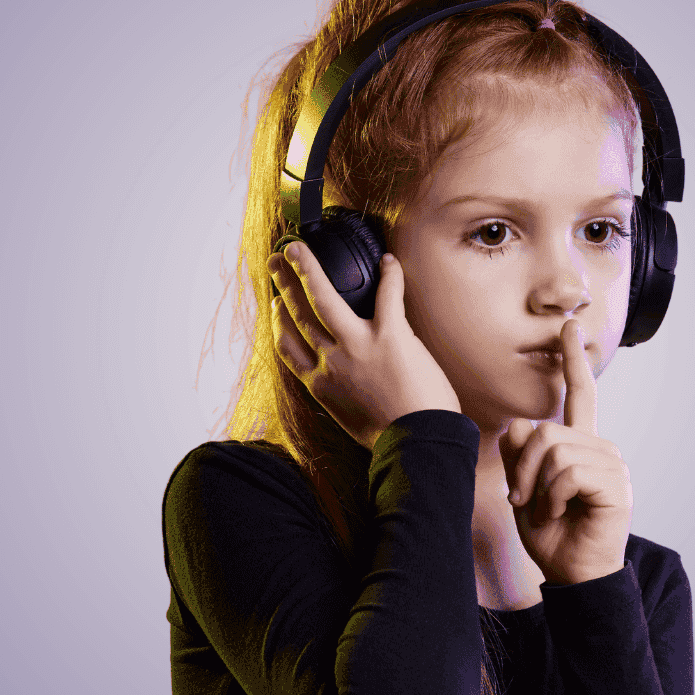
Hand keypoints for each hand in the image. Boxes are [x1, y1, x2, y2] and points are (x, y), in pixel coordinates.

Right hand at [269, 241, 461, 450]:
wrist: (417, 445)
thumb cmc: (389, 437)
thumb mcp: (348, 418)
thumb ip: (338, 393)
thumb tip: (340, 381)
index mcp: (319, 384)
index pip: (287, 345)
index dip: (279, 320)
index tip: (276, 304)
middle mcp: (331, 361)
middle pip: (299, 314)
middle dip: (284, 284)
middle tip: (278, 261)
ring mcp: (358, 346)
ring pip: (323, 297)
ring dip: (308, 269)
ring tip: (299, 249)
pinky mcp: (391, 336)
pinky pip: (387, 294)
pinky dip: (390, 274)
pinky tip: (388, 260)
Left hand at [499, 319, 632, 584]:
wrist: (573, 574)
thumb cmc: (551, 534)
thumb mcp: (524, 489)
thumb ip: (519, 455)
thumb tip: (520, 425)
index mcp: (580, 445)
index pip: (579, 394)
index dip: (573, 361)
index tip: (569, 326)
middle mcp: (600, 448)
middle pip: (546, 431)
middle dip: (523, 468)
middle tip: (523, 499)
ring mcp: (612, 465)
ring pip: (555, 451)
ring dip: (537, 487)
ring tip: (544, 510)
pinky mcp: (616, 485)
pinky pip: (568, 473)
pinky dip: (552, 497)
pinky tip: (559, 514)